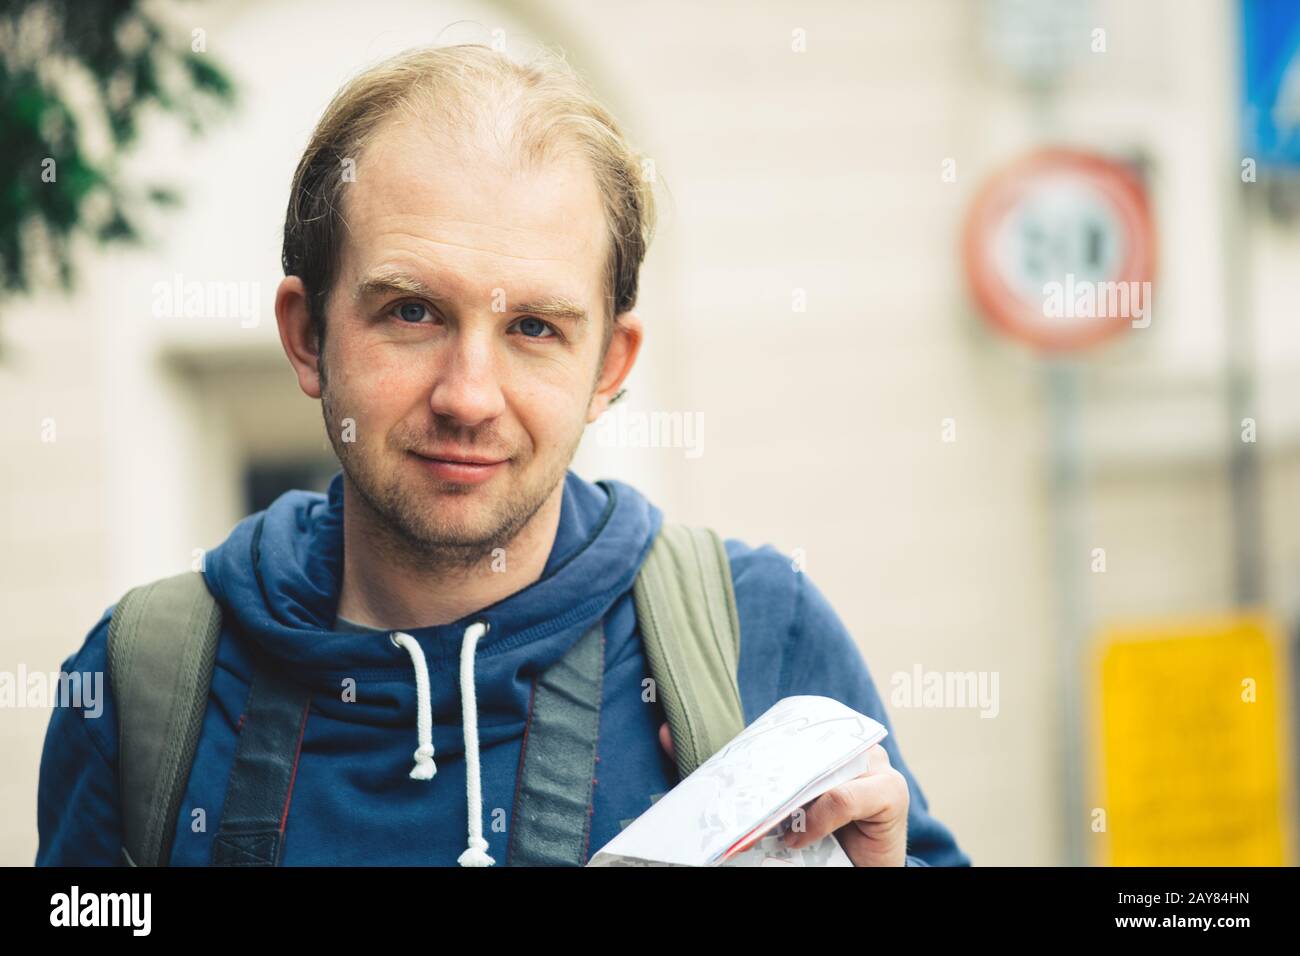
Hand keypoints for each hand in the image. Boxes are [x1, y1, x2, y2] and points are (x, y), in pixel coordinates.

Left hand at [657, 725, 909, 866]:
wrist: (855, 874)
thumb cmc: (813, 841)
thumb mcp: (771, 804)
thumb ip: (733, 772)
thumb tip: (665, 733)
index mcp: (820, 740)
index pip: (784, 730)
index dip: (753, 747)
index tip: (727, 769)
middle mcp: (848, 746)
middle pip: (802, 747)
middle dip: (768, 774)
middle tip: (743, 801)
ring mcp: (873, 765)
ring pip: (820, 769)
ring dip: (791, 799)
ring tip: (774, 823)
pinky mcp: (890, 792)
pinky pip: (843, 797)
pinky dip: (818, 818)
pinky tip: (800, 840)